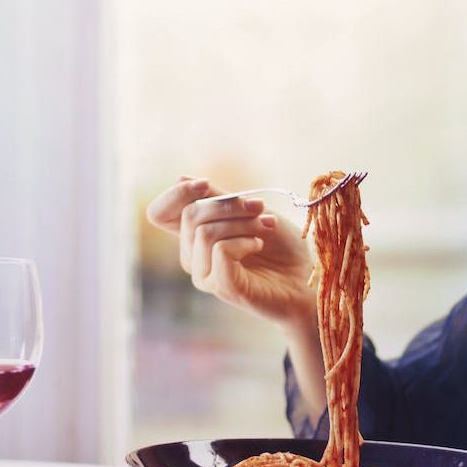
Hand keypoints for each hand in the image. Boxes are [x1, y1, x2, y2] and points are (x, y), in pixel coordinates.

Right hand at [145, 177, 316, 326]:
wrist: (307, 277)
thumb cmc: (280, 245)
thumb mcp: (247, 211)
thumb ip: (216, 199)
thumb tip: (180, 179)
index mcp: (193, 236)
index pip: (158, 213)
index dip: (176, 195)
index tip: (206, 184)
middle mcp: (192, 256)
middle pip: (189, 215)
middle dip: (229, 204)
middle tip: (259, 208)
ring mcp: (204, 274)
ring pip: (205, 232)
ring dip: (242, 223)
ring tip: (266, 228)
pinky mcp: (221, 287)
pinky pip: (221, 250)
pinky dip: (245, 241)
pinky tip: (259, 245)